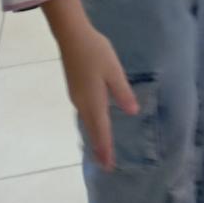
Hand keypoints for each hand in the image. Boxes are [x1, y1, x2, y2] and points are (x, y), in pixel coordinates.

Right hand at [59, 24, 138, 170]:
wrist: (71, 37)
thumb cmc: (96, 52)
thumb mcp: (114, 71)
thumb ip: (123, 92)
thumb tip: (132, 112)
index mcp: (94, 100)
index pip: (101, 130)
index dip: (105, 148)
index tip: (108, 165)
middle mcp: (82, 103)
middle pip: (92, 129)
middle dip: (99, 147)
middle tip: (105, 164)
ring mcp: (76, 96)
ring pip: (87, 121)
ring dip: (94, 136)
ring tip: (101, 149)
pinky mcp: (75, 89)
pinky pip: (84, 113)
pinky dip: (91, 124)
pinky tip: (95, 123)